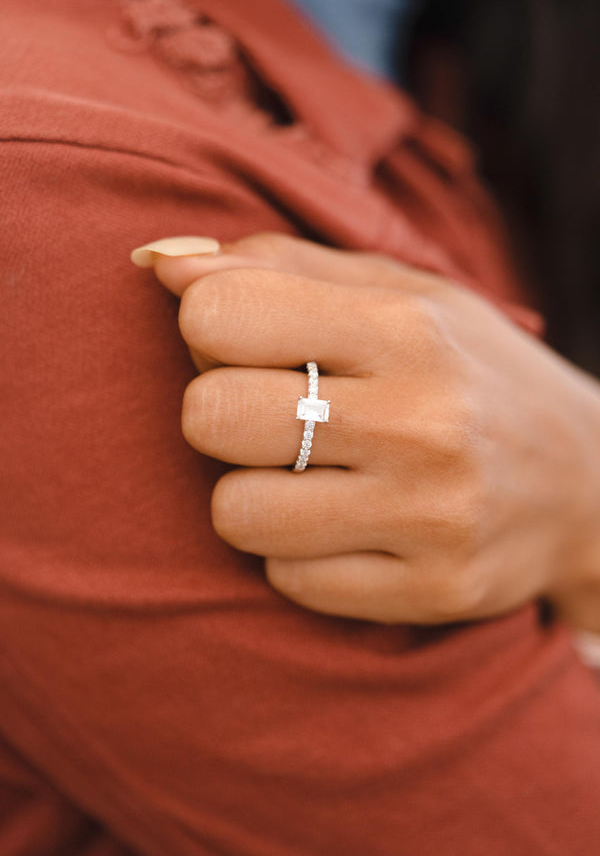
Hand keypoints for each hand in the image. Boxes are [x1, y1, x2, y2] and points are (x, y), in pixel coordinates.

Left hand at [133, 233, 599, 626]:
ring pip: (237, 513)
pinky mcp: (431, 591)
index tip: (249, 344)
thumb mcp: (398, 294)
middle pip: (211, 416)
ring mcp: (429, 516)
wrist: (586, 485)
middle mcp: (422, 421)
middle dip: (218, 414)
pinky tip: (347, 527)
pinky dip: (297, 554)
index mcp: (406, 327)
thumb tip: (159, 264)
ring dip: (253, 494)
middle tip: (270, 416)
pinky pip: (288, 580)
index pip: (218, 316)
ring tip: (308, 478)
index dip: (209, 330)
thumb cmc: (469, 372)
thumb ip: (278, 268)